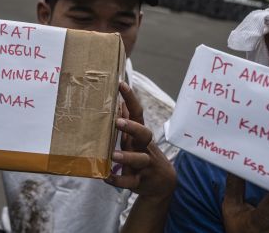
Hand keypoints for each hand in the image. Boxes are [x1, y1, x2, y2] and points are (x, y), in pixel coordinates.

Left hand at [104, 82, 175, 199]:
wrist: (163, 183)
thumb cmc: (144, 154)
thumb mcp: (136, 138)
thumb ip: (128, 120)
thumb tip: (118, 100)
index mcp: (140, 135)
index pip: (138, 113)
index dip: (130, 98)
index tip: (121, 84)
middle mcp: (144, 147)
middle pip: (144, 134)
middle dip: (132, 127)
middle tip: (118, 121)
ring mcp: (144, 164)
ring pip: (139, 159)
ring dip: (126, 156)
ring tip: (113, 155)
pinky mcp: (140, 181)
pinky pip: (130, 181)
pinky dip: (118, 180)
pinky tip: (106, 177)